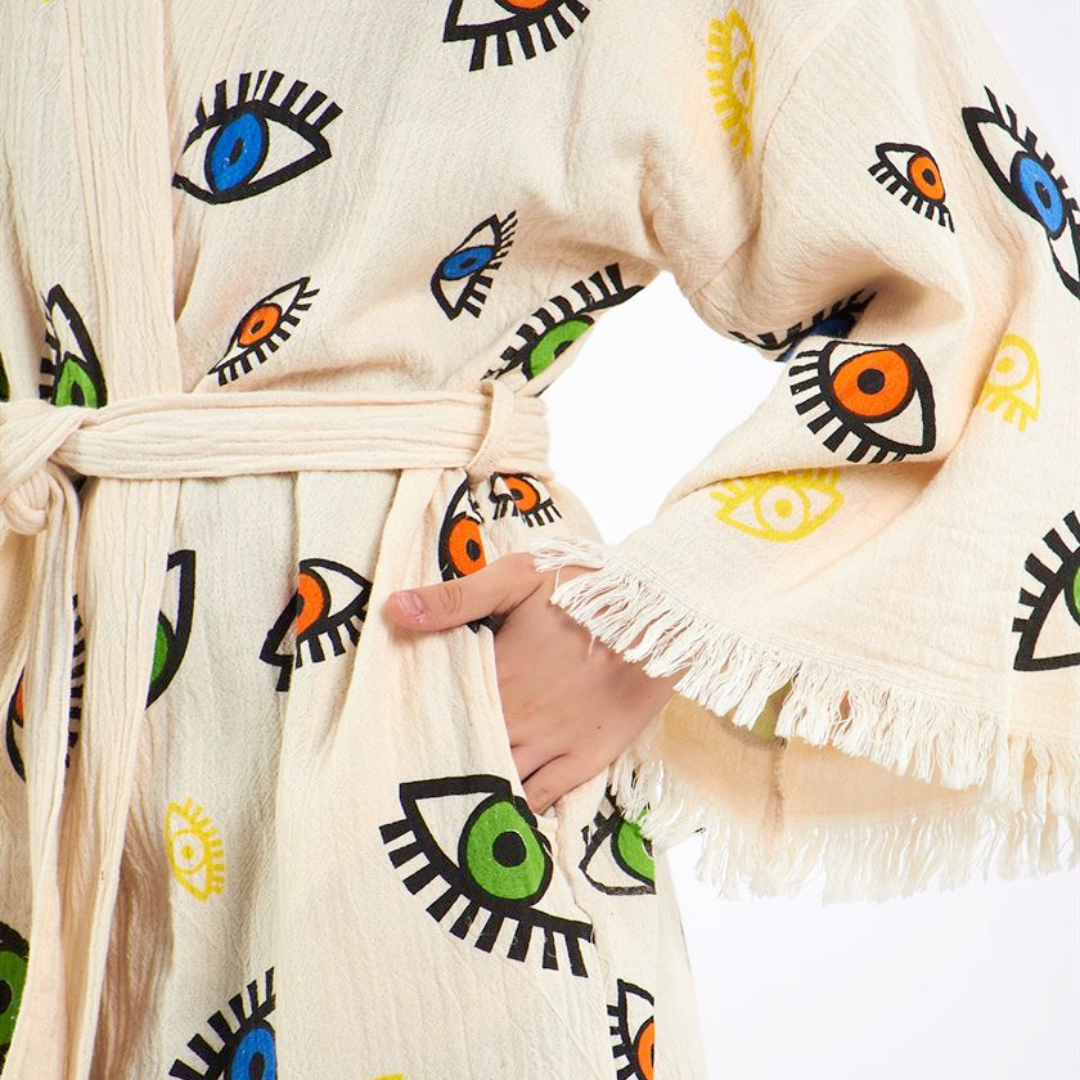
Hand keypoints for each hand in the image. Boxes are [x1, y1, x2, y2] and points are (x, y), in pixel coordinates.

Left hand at [385, 553, 678, 813]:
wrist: (661, 612)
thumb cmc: (587, 587)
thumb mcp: (518, 576)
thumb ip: (456, 598)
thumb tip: (393, 609)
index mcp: (495, 674)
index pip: (441, 708)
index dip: (416, 723)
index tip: (389, 735)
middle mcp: (517, 718)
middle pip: (461, 750)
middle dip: (435, 762)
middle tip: (399, 782)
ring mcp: (552, 743)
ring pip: (497, 780)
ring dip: (470, 792)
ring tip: (438, 811)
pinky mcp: (587, 759)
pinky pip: (541, 798)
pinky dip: (515, 812)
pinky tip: (494, 824)